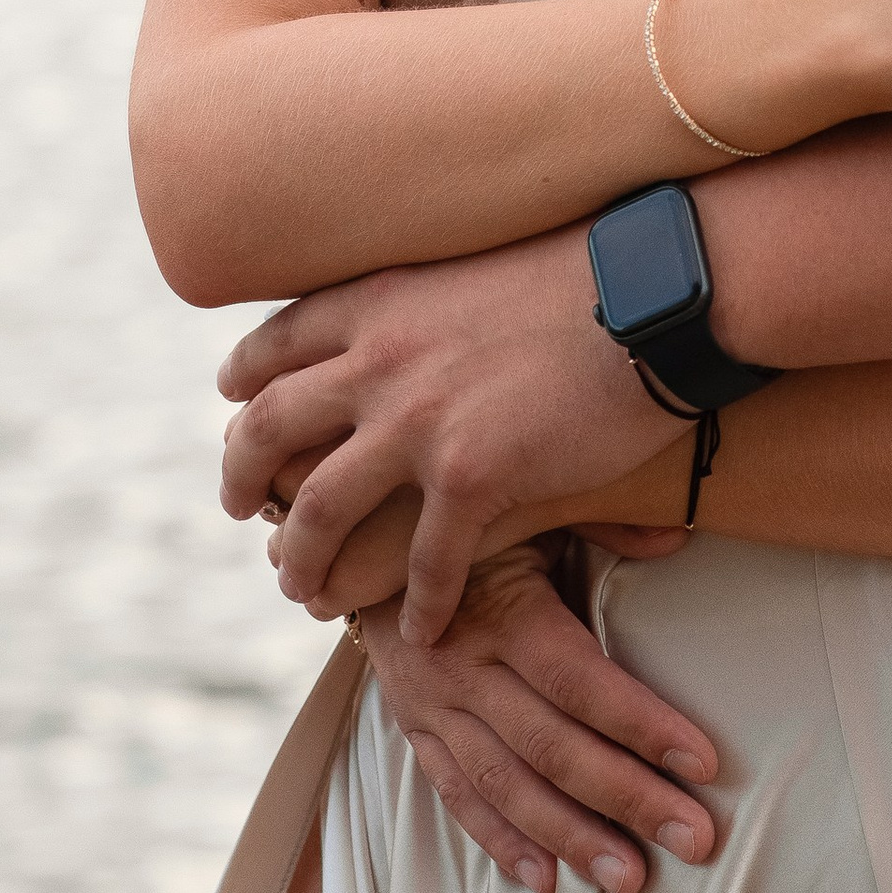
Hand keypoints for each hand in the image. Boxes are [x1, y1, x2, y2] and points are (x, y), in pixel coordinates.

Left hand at [218, 228, 679, 643]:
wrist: (657, 292)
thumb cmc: (591, 270)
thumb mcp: (476, 261)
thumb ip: (428, 299)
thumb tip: (420, 317)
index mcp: (379, 303)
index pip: (274, 347)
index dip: (244, 385)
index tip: (234, 408)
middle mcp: (379, 361)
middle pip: (268, 430)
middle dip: (239, 477)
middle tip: (239, 509)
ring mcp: (420, 423)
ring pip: (319, 511)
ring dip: (301, 559)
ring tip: (304, 591)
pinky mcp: (474, 478)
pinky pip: (424, 562)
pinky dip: (417, 604)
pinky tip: (421, 631)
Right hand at [349, 542, 720, 892]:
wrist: (358, 532)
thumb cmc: (473, 517)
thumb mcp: (533, 503)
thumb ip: (603, 519)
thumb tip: (679, 531)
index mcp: (502, 611)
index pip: (579, 681)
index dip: (641, 724)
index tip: (703, 764)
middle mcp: (463, 668)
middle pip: (553, 748)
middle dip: (628, 799)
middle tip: (693, 840)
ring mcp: (432, 707)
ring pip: (506, 786)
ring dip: (571, 838)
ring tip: (630, 878)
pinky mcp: (413, 730)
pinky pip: (457, 796)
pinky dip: (500, 841)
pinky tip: (548, 878)